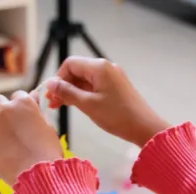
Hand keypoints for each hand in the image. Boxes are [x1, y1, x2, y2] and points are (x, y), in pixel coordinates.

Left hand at [0, 91, 62, 184]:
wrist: (37, 175)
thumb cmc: (47, 152)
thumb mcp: (47, 127)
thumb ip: (36, 112)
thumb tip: (33, 98)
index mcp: (23, 103)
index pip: (18, 95)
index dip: (21, 105)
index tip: (23, 114)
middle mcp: (5, 110)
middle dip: (3, 109)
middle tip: (10, 123)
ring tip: (7, 139)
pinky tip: (1, 148)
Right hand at [44, 56, 168, 146]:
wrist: (145, 127)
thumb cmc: (117, 116)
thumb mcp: (88, 104)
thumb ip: (67, 92)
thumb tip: (50, 83)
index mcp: (99, 67)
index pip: (70, 64)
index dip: (58, 78)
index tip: (51, 95)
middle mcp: (106, 67)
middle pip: (77, 71)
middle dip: (63, 86)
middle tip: (53, 104)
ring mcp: (112, 77)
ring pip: (85, 80)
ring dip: (72, 91)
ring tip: (60, 106)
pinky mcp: (116, 87)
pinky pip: (94, 86)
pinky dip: (83, 94)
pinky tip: (76, 105)